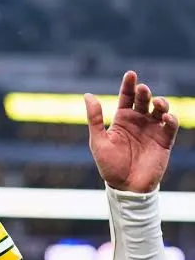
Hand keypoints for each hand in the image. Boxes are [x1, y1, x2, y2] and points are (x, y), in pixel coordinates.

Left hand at [85, 70, 179, 192]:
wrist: (125, 186)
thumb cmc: (109, 165)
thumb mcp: (98, 141)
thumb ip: (94, 118)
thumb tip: (88, 95)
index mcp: (122, 119)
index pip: (127, 97)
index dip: (129, 84)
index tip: (130, 74)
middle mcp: (138, 121)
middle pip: (144, 100)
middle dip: (144, 92)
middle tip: (142, 89)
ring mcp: (152, 129)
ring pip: (160, 109)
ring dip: (160, 103)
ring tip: (156, 103)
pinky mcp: (164, 140)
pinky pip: (170, 126)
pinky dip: (170, 119)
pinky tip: (166, 117)